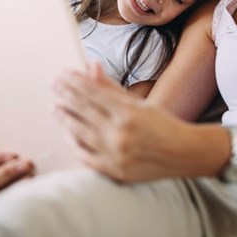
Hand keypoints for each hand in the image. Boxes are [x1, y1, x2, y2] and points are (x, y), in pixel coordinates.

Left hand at [53, 61, 199, 181]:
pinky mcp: (114, 171)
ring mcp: (115, 154)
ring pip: (80, 132)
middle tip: (51, 84)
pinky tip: (67, 132)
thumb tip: (92, 65)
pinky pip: (86, 156)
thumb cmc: (163, 124)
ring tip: (54, 106)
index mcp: (128, 114)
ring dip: (64, 117)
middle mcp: (120, 134)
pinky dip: (74, 143)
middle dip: (65, 94)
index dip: (74, 81)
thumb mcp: (140, 102)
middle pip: (83, 110)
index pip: (92, 93)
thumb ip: (112, 87)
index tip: (61, 73)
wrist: (184, 154)